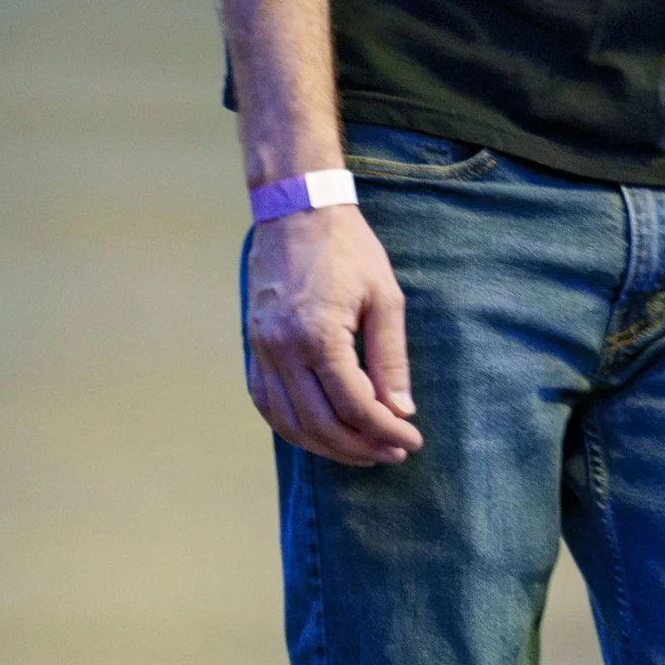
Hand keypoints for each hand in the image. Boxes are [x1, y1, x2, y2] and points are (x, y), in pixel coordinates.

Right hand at [244, 205, 420, 466]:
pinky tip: (323, 435)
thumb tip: (400, 411)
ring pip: (290, 423)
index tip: (411, 440)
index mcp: (317, 334)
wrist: (297, 210)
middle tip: (393, 453)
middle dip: (361, 448)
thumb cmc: (348, 249)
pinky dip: (295, 428)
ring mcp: (261, 350)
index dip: (385, 431)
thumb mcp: (385, 298)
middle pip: (320, 424)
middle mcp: (282, 348)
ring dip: (328, 447)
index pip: (354, 405)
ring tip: (363, 451)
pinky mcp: (252, 348)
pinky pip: (268, 405)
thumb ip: (391, 359)